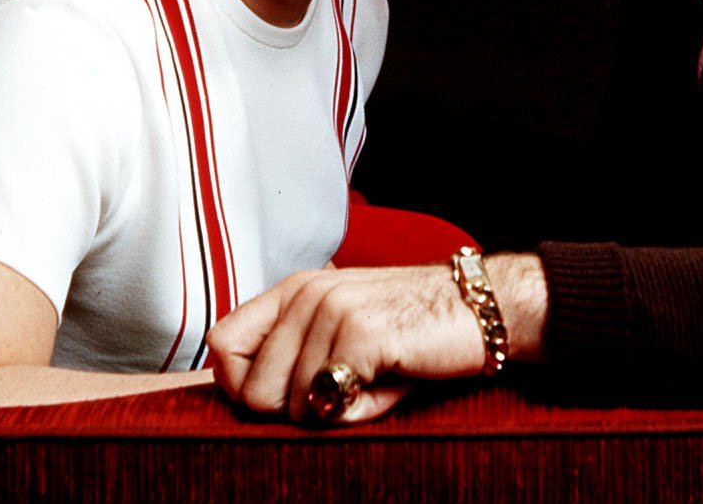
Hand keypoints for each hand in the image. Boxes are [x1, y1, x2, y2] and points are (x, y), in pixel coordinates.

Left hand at [206, 264, 486, 426]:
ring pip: (292, 406)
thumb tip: (246, 399)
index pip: (222, 346)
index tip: (285, 397)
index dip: (243, 387)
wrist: (480, 309)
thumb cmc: (408, 334)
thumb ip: (293, 356)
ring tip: (374, 379)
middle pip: (251, 391)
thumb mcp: (341, 336)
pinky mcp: (361, 333)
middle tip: (344, 389)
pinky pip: (332, 407)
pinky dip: (361, 411)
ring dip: (335, 412)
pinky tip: (389, 381)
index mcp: (294, 290)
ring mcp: (333, 309)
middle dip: (294, 411)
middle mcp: (307, 292)